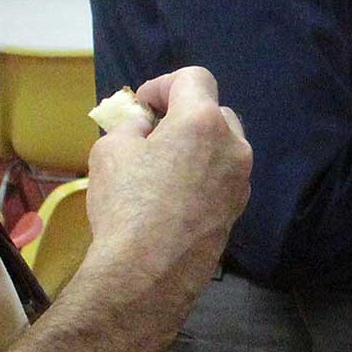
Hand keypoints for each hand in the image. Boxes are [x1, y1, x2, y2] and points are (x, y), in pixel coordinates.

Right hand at [80, 66, 251, 310]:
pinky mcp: (238, 211)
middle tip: (152, 135)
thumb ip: (130, 127)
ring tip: (161, 168)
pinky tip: (173, 197)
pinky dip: (202, 176)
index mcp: (203, 122)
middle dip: (183, 116)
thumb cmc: (126, 205)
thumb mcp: (110, 151)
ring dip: (195, 147)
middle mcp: (233, 146)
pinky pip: (221, 178)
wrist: (147, 273)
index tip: (141, 106)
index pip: (194, 78)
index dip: (163, 84)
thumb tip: (143, 127)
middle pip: (214, 112)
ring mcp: (240, 181)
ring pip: (221, 147)